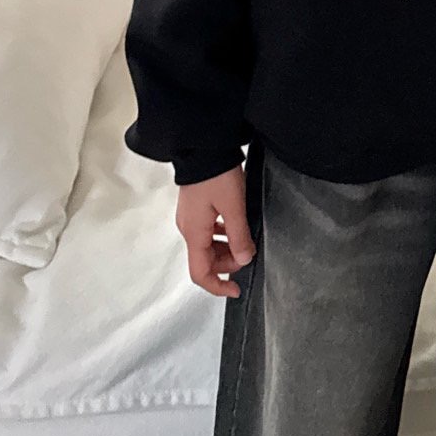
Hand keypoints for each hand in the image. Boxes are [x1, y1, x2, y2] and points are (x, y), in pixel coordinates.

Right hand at [176, 165, 255, 297]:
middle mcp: (188, 228)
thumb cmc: (216, 173)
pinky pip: (207, 230)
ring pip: (207, 245)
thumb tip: (244, 259)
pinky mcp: (195, 206)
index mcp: (194, 233)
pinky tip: (235, 225)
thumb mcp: (233, 205)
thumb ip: (239, 235)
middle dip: (227, 264)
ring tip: (244, 239)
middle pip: (205, 260)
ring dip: (226, 248)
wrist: (202, 145)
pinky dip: (222, 234)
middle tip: (248, 253)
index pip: (200, 273)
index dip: (218, 286)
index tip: (236, 289)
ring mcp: (190, 217)